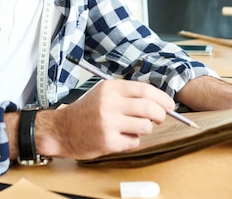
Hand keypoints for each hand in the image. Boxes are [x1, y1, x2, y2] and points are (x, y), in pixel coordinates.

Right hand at [35, 79, 175, 159]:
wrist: (62, 129)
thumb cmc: (86, 112)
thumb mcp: (105, 94)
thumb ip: (128, 95)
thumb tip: (158, 101)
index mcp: (110, 88)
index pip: (145, 90)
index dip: (162, 98)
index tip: (170, 105)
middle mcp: (109, 103)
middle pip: (149, 108)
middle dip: (161, 115)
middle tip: (160, 118)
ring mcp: (108, 123)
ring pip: (145, 126)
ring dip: (144, 129)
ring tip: (132, 128)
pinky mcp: (108, 141)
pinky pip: (134, 142)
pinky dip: (132, 141)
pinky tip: (120, 138)